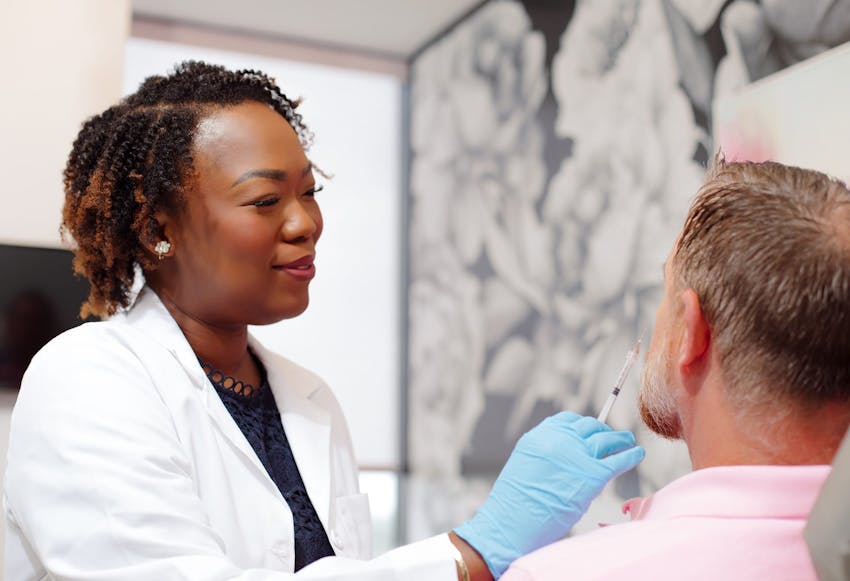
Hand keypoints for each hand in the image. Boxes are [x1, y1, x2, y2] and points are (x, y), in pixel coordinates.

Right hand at [453, 411, 644, 577]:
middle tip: (612, 435)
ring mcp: (576, 455)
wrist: (511, 524)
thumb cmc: (515, 505)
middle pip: (589, 427)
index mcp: (540, 436)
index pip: (568, 421)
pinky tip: (638, 453)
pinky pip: (617, 460)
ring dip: (619, 439)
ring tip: (628, 440)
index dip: (582, 425)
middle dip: (602, 431)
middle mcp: (559, 440)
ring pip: (606, 440)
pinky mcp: (592, 475)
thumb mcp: (525, 467)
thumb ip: (546, 456)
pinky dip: (630, 455)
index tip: (590, 428)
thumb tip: (570, 458)